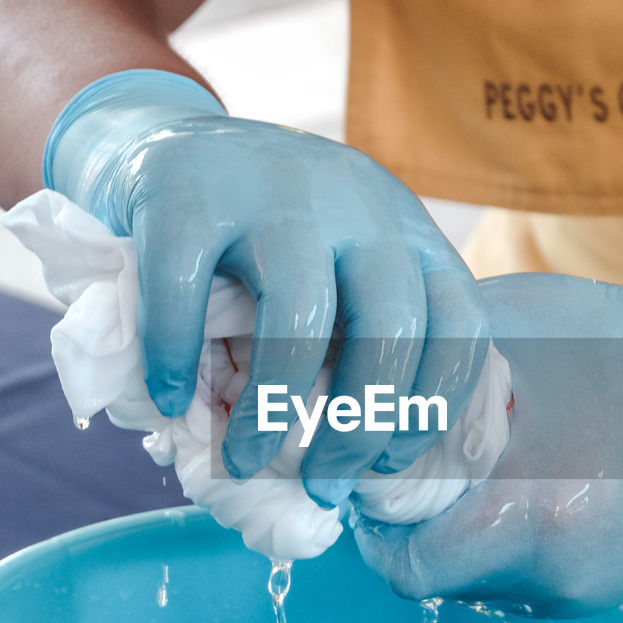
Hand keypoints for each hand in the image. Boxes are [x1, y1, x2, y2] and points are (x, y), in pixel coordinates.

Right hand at [43, 69, 485, 505]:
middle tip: (322, 483)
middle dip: (360, 424)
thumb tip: (355, 467)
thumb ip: (354, 339)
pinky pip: (187, 292)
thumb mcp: (333, 269)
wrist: (162, 139)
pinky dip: (176, 359)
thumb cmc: (257, 238)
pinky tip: (169, 398)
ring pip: (299, 314)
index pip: (460, 321)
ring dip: (273, 408)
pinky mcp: (186, 191)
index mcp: (401, 229)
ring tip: (243, 460)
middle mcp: (353, 201)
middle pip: (392, 324)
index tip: (388, 461)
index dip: (434, 404)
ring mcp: (271, 188)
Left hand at [354, 267, 622, 615]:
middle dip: (406, 526)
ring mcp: (584, 592)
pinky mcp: (604, 589)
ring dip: (450, 534)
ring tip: (464, 469)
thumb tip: (345, 381)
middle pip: (434, 578)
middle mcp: (556, 578)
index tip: (364, 476)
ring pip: (472, 583)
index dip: (371, 524)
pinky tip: (513, 484)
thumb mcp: (509, 331)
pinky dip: (494, 539)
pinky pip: (515, 579)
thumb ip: (421, 366)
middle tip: (403, 468)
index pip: (404, 566)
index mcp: (531, 519)